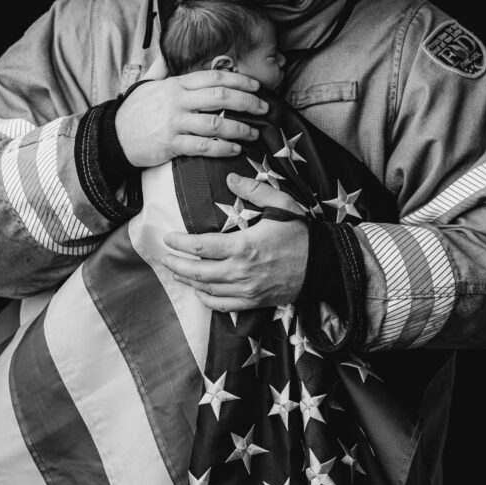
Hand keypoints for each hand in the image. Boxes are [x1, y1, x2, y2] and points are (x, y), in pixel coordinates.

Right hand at [115, 70, 268, 167]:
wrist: (113, 136)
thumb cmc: (135, 111)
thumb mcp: (147, 84)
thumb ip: (160, 68)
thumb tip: (166, 53)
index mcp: (176, 84)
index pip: (214, 76)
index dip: (239, 79)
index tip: (256, 85)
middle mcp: (178, 101)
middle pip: (220, 97)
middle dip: (247, 101)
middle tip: (264, 107)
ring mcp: (175, 123)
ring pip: (215, 123)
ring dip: (239, 128)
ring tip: (253, 132)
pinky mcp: (171, 144)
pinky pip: (203, 146)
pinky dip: (222, 148)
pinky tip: (235, 149)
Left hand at [161, 173, 308, 311]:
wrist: (323, 264)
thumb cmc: (301, 233)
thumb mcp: (280, 205)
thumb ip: (254, 190)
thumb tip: (231, 179)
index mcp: (244, 246)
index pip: (201, 247)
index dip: (179, 243)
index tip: (168, 238)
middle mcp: (241, 272)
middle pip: (197, 271)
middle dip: (176, 264)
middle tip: (163, 257)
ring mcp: (246, 290)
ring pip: (206, 289)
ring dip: (187, 280)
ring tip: (175, 271)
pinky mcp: (253, 302)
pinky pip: (222, 305)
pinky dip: (206, 299)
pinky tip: (198, 291)